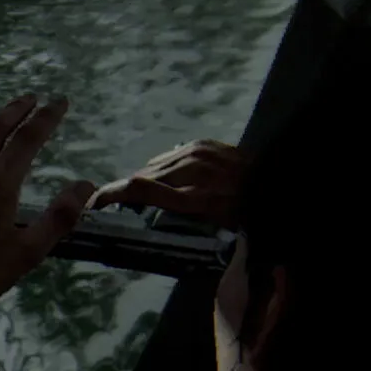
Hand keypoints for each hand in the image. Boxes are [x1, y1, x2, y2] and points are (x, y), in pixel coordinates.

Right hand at [90, 139, 248, 229]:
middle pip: (142, 176)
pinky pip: (171, 156)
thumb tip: (146, 212)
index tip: (92, 203)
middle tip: (110, 205)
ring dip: (142, 180)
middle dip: (123, 190)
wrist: (278, 185)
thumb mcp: (214, 226)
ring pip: (154, 166)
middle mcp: (191, 170)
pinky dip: (161, 168)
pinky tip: (163, 178)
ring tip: (136, 195)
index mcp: (193, 197)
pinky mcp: (203, 144)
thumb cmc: (245, 215)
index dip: (112, 194)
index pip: (140, 188)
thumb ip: (179, 217)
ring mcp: (197, 153)